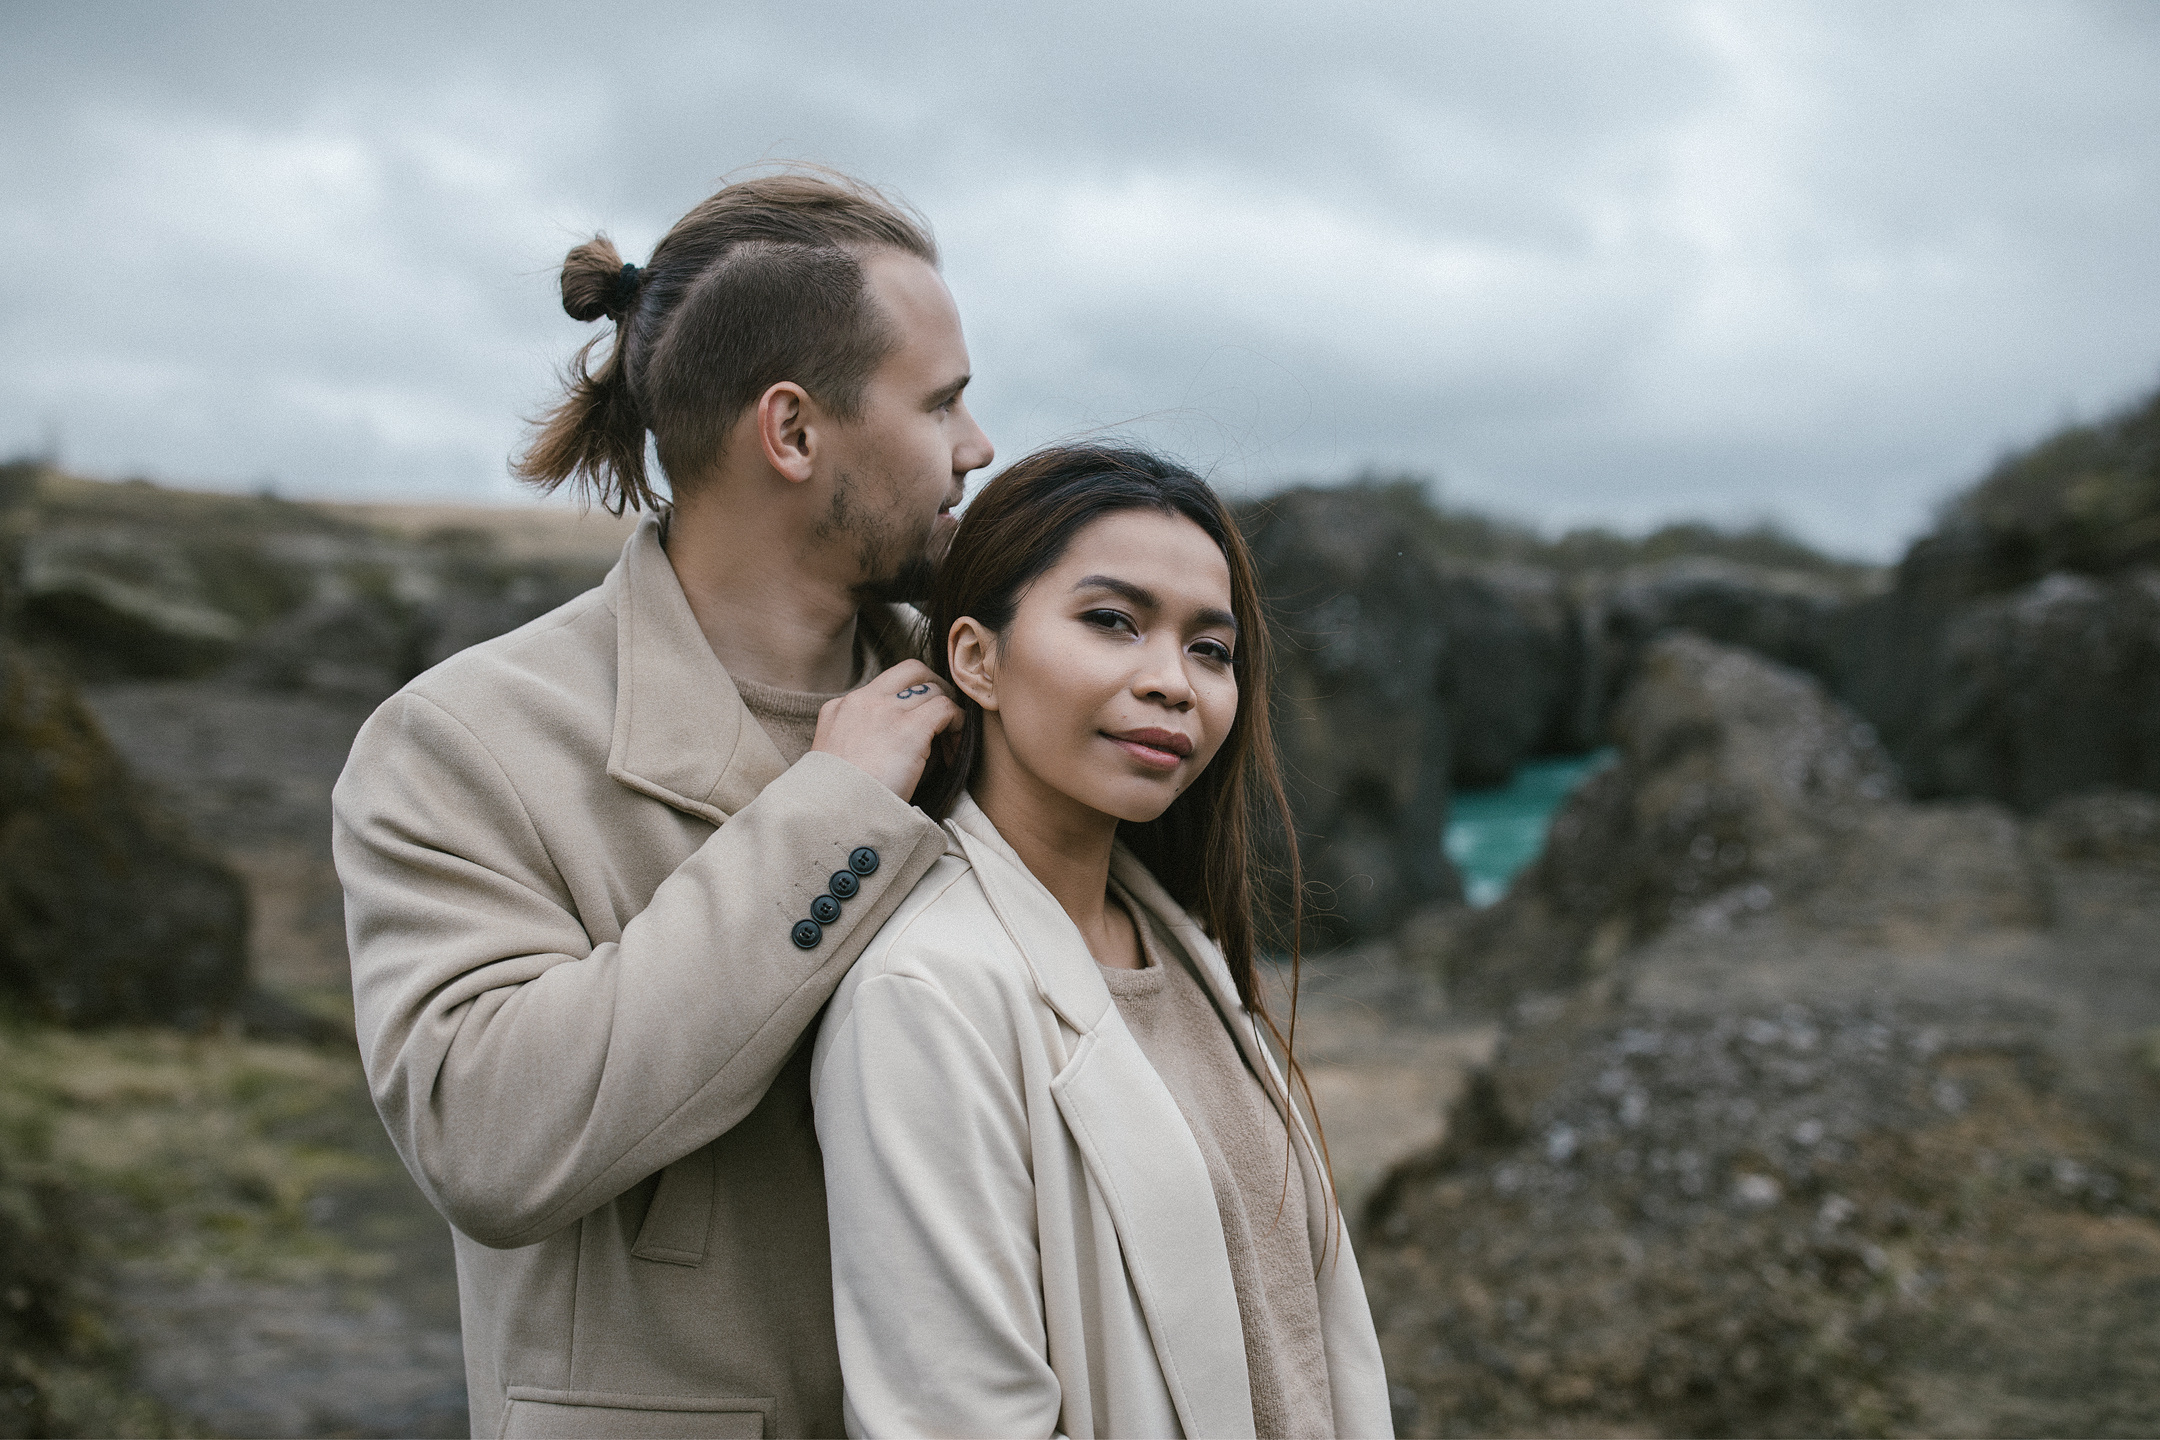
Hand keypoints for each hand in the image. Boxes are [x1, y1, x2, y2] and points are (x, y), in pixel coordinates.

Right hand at [811, 660, 962, 800]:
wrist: (833, 814)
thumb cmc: (838, 801)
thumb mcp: (837, 763)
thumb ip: (863, 743)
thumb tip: (906, 747)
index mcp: (839, 709)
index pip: (882, 686)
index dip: (907, 699)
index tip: (915, 722)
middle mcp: (862, 701)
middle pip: (911, 671)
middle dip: (934, 686)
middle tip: (942, 715)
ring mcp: (886, 710)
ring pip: (933, 689)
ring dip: (947, 711)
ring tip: (950, 741)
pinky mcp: (909, 727)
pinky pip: (946, 709)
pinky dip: (958, 724)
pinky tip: (955, 750)